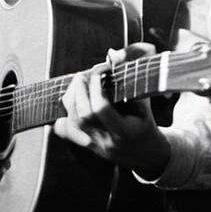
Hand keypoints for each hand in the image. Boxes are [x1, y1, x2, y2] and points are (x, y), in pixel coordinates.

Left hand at [53, 42, 170, 179]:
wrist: (147, 156)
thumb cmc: (147, 126)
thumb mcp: (146, 106)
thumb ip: (131, 83)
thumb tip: (113, 55)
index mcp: (124, 131)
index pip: (101, 109)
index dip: (96, 87)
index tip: (100, 70)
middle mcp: (106, 140)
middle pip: (82, 115)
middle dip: (79, 90)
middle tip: (83, 74)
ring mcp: (94, 146)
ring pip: (72, 124)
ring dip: (70, 100)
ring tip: (77, 84)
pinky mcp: (87, 147)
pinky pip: (67, 134)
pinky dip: (63, 116)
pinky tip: (69, 103)